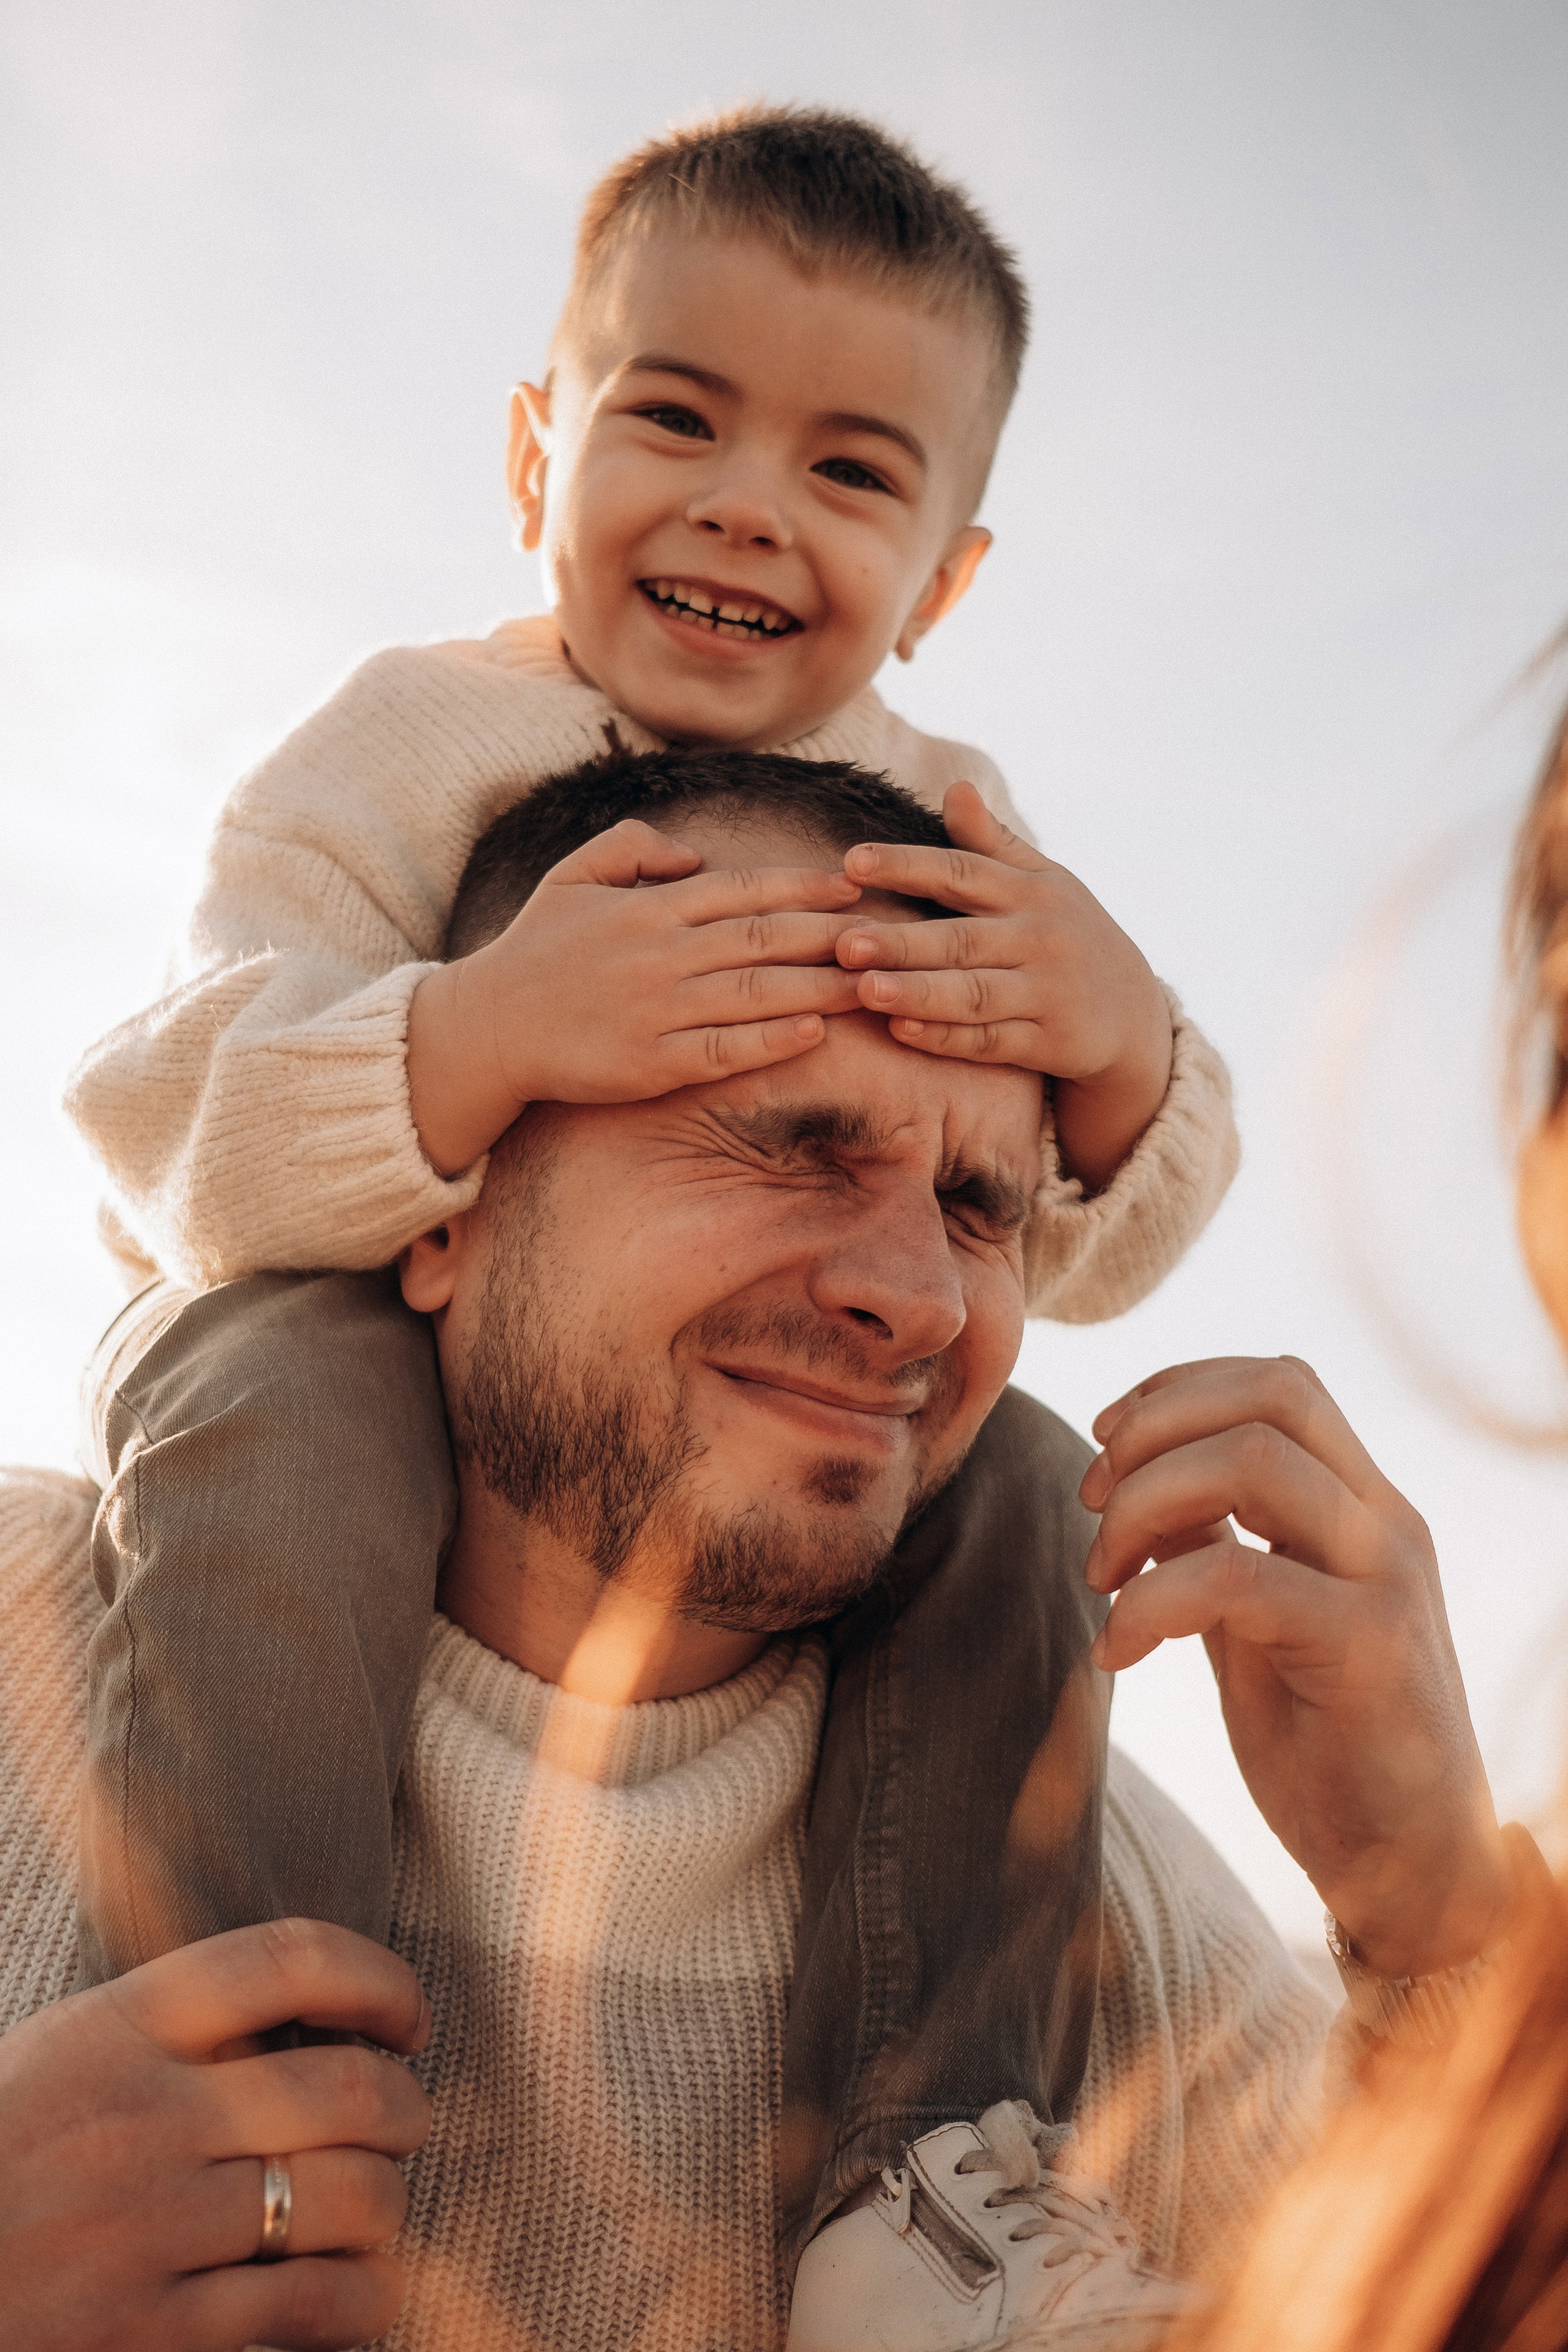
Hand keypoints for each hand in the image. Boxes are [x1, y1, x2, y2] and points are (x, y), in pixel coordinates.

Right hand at [0, 1919, 431, 2351]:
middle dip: (405, 2108)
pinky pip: (312, 2305)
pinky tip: (359, 2292)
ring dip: (388, 2205)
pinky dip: (364, 2298)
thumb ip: (171, 2029)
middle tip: (401, 2124)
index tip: (405, 2016)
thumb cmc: (0, 2161)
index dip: (380, 1979)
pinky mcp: (149, 2336)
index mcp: (115, 2030)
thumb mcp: (60, 2057)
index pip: (288, 1959)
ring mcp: (146, 2231)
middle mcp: (140, 2120)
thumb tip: (309, 2019)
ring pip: (349, 2199)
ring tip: (374, 2208)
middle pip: (348, 2087)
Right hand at [408, 821, 864, 1173]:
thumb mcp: (574, 875)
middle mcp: (661, 955)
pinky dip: (772, 1041)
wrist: (490, 1026)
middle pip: (764, 938)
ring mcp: (658, 1012)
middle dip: (831, 935)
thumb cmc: (537, 949)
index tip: (855, 886)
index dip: (804, 888)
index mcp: (650, 908)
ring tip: (874, 984)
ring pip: (756, 994)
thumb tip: (695, 855)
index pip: (744, 890)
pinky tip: (815, 1032)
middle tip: (888, 934)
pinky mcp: (652, 1064)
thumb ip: (635, 847)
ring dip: (820, 987)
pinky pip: (725, 1051)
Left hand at [832, 781, 1173, 1189]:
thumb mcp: (1042, 883)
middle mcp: (1039, 939)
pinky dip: (947, 1038)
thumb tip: (954, 786)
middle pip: (960, 939)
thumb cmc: (1066, 935)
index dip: (907, 865)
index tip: (852, 862)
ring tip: (862, 989)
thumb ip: (991, 843)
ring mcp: (1046, 993)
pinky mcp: (1049, 1042)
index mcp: (1030, 892)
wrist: (1132, 1012)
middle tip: (841, 941)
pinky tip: (900, 1032)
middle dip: (901, 942)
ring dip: (917, 993)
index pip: (962, 871)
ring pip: (973, 994)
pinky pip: (991, 1042)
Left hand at [1078, 1356, 1510, 1977]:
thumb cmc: (1329, 1745)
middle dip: (1154, 1428)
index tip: (1106, 1447)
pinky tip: (1117, 1650)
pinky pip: (1237, 1576)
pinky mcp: (1369, 1649)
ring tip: (1101, 1577)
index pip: (1277, 1384)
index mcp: (1363, 1507)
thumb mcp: (1254, 1627)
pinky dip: (1150, 1601)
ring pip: (1254, 1461)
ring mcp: (1386, 1580)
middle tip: (1092, 1504)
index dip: (1177, 1391)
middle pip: (1271, 1392)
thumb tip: (1133, 1488)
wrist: (1411, 1871)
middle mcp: (1386, 1524)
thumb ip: (1212, 1549)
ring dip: (1145, 1502)